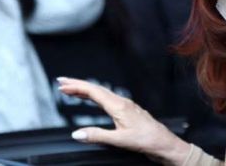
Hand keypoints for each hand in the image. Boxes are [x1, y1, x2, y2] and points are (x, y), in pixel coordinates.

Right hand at [57, 77, 191, 164]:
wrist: (163, 142)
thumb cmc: (147, 139)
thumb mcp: (119, 140)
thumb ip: (97, 135)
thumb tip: (77, 133)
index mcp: (119, 105)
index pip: (94, 92)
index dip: (77, 87)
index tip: (63, 85)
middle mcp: (122, 102)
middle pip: (96, 89)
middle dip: (78, 85)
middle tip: (62, 83)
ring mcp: (125, 105)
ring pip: (102, 93)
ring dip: (85, 91)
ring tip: (71, 90)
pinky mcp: (127, 110)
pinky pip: (107, 99)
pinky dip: (95, 97)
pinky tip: (92, 99)